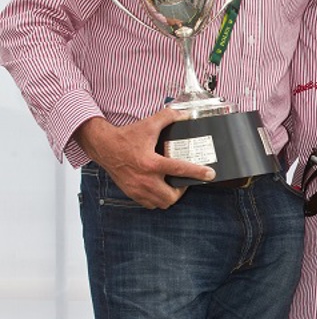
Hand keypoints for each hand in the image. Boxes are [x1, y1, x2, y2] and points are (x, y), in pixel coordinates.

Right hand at [74, 109, 215, 209]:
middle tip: (185, 181)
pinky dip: (157, 199)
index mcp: (151, 162)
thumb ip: (169, 117)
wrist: (104, 146)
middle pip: (171, 196)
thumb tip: (185, 115)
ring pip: (160, 203)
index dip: (198, 172)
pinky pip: (149, 204)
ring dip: (170, 197)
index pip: (179, 170)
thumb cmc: (126, 136)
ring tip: (174, 185)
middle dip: (182, 191)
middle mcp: (145, 179)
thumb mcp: (149, 124)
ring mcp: (137, 189)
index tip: (210, 174)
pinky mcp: (131, 193)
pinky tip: (160, 188)